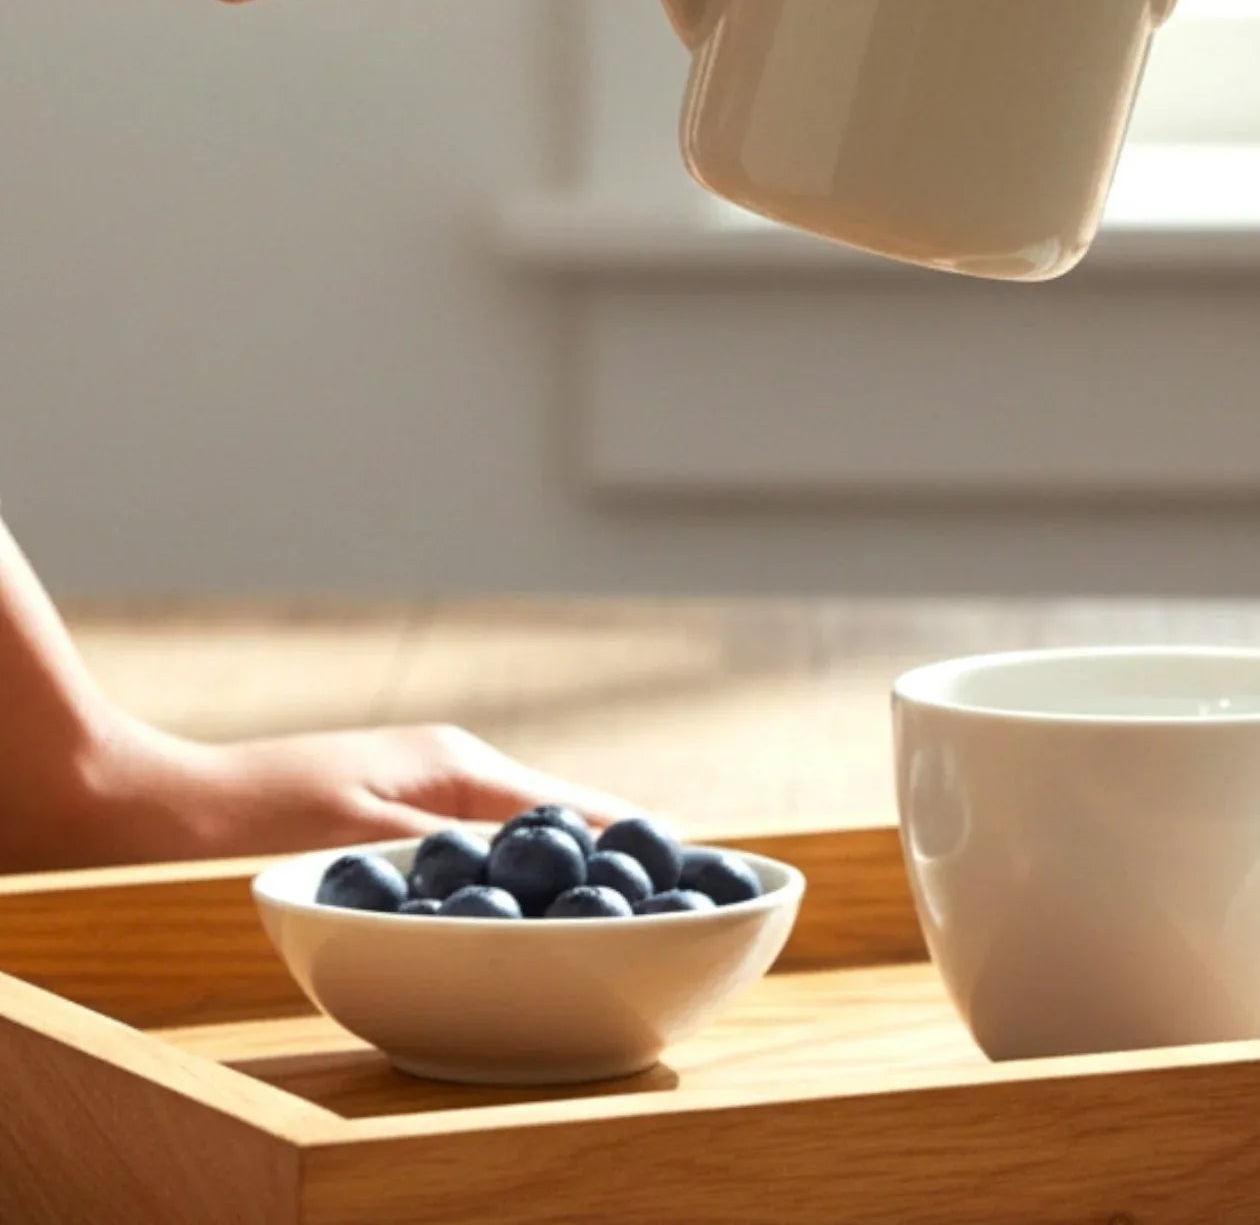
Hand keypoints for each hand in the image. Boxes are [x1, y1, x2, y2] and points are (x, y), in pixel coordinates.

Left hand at [18, 709, 629, 868]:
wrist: (151, 804)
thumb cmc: (251, 817)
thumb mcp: (362, 841)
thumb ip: (450, 856)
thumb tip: (534, 871)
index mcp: (456, 766)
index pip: (568, 806)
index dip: (628, 837)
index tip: (688, 865)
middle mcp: (449, 769)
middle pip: (553, 816)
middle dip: (607, 854)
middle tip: (664, 904)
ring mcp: (420, 790)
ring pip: (517, 834)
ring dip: (559, 868)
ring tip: (611, 913)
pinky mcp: (392, 815)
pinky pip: (477, 850)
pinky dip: (511, 877)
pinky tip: (518, 913)